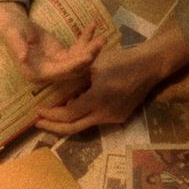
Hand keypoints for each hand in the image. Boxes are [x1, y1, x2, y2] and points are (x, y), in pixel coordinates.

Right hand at [0, 1, 103, 85]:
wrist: (13, 23)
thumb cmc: (11, 29)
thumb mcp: (13, 36)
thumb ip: (17, 47)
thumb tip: (22, 58)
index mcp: (36, 73)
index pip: (60, 71)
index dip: (74, 64)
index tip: (88, 56)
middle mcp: (49, 73)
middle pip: (73, 68)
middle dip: (88, 56)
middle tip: (101, 43)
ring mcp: (57, 64)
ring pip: (79, 60)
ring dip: (91, 49)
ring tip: (102, 37)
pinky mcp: (62, 55)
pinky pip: (77, 49)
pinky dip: (85, 39)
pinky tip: (92, 26)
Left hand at [35, 43, 163, 134]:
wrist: (149, 66)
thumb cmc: (120, 60)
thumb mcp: (92, 66)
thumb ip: (74, 81)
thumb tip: (55, 93)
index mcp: (97, 99)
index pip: (68, 114)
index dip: (51, 114)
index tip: (38, 110)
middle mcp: (105, 114)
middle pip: (73, 128)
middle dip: (53, 127)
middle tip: (38, 123)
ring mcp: (113, 118)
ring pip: (84, 125)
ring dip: (68, 121)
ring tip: (54, 113)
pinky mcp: (119, 118)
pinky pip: (95, 120)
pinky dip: (82, 116)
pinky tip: (75, 107)